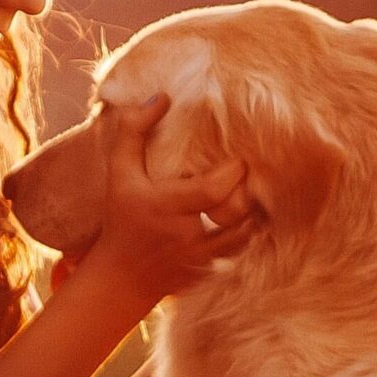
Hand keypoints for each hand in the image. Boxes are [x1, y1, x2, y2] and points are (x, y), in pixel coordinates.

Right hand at [77, 96, 258, 309]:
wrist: (119, 278)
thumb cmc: (121, 219)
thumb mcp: (120, 174)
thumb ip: (132, 132)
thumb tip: (161, 98)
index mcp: (166, 207)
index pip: (213, 191)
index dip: (233, 173)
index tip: (237, 160)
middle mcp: (186, 235)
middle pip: (236, 213)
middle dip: (249, 192)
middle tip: (253, 175)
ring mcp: (200, 258)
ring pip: (244, 236)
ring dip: (254, 214)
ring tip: (256, 194)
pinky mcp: (208, 273)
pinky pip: (241, 253)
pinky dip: (249, 236)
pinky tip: (251, 219)